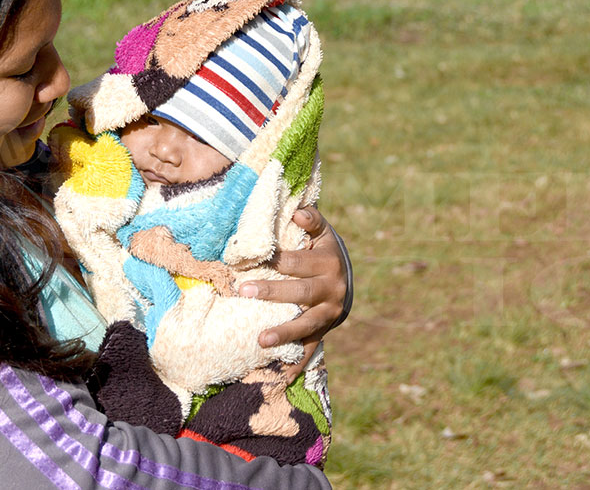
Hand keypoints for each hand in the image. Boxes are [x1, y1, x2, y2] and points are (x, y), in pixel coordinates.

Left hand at [238, 207, 347, 356]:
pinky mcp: (324, 331)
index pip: (299, 262)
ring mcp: (329, 314)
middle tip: (244, 290)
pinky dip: (297, 363)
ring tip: (261, 340)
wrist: (346, 280)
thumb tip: (297, 211)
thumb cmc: (324, 250)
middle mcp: (332, 290)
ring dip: (284, 333)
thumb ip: (311, 219)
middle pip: (301, 292)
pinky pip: (311, 348)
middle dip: (272, 292)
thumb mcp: (323, 232)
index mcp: (328, 262)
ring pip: (307, 325)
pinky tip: (282, 377)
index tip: (252, 260)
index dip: (276, 260)